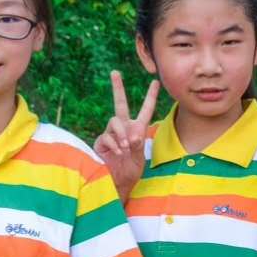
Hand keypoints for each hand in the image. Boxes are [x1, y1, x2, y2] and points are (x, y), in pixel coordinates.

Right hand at [93, 70, 158, 200]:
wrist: (118, 183)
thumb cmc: (131, 171)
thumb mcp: (139, 156)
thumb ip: (137, 144)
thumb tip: (131, 134)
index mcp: (137, 129)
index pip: (145, 110)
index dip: (150, 97)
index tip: (155, 82)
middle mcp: (123, 128)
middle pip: (119, 104)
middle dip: (117, 88)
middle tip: (115, 72)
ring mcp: (110, 134)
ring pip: (115, 121)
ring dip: (122, 133)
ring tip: (126, 148)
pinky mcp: (100, 141)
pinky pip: (107, 136)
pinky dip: (115, 144)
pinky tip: (119, 153)